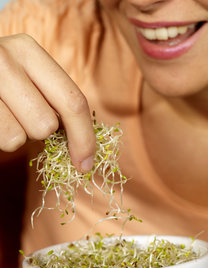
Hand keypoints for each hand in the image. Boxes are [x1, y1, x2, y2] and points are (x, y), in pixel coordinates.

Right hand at [0, 34, 94, 171]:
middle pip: (48, 124)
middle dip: (40, 132)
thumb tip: (85, 148)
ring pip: (22, 137)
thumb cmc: (2, 87)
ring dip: (18, 136)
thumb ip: (55, 100)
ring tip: (5, 116)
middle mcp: (5, 59)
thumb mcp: (27, 81)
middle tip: (23, 117)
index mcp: (28, 51)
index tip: (86, 163)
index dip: (84, 138)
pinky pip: (6, 140)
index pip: (73, 102)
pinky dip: (1, 139)